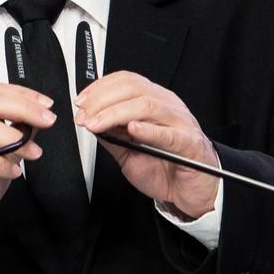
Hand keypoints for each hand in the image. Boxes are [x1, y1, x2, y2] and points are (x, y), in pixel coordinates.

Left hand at [74, 71, 218, 218]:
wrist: (192, 192)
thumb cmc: (166, 168)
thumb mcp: (129, 151)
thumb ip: (112, 135)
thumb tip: (89, 121)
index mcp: (155, 102)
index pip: (127, 81)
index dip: (100, 88)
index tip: (81, 103)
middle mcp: (168, 106)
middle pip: (133, 88)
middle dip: (102, 100)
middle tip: (84, 116)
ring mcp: (181, 122)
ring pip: (146, 105)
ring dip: (115, 113)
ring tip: (97, 124)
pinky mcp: (189, 143)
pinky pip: (169, 133)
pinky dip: (148, 130)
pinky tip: (132, 130)